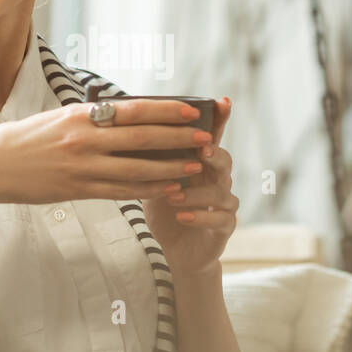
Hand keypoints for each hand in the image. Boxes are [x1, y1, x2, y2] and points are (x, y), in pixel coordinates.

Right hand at [0, 99, 212, 206]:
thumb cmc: (26, 138)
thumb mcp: (59, 118)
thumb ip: (93, 118)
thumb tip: (129, 116)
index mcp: (82, 115)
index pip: (134, 110)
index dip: (167, 112)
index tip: (192, 112)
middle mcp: (85, 139)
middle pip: (143, 139)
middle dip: (178, 140)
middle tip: (206, 139)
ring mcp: (82, 167)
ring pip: (137, 168)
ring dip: (170, 168)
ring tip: (195, 168)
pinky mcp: (78, 190)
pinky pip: (121, 190)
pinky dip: (147, 189)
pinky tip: (167, 188)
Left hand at [141, 97, 237, 276]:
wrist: (173, 249)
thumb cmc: (163, 210)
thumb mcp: (154, 180)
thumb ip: (152, 157)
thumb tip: (127, 128)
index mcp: (201, 164)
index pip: (212, 137)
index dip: (220, 119)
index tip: (222, 101)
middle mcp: (217, 180)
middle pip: (224, 160)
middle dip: (214, 153)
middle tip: (201, 150)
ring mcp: (223, 204)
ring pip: (222, 191)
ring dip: (197, 191)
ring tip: (174, 195)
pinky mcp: (224, 227)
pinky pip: (221, 219)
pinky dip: (200, 216)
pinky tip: (181, 216)